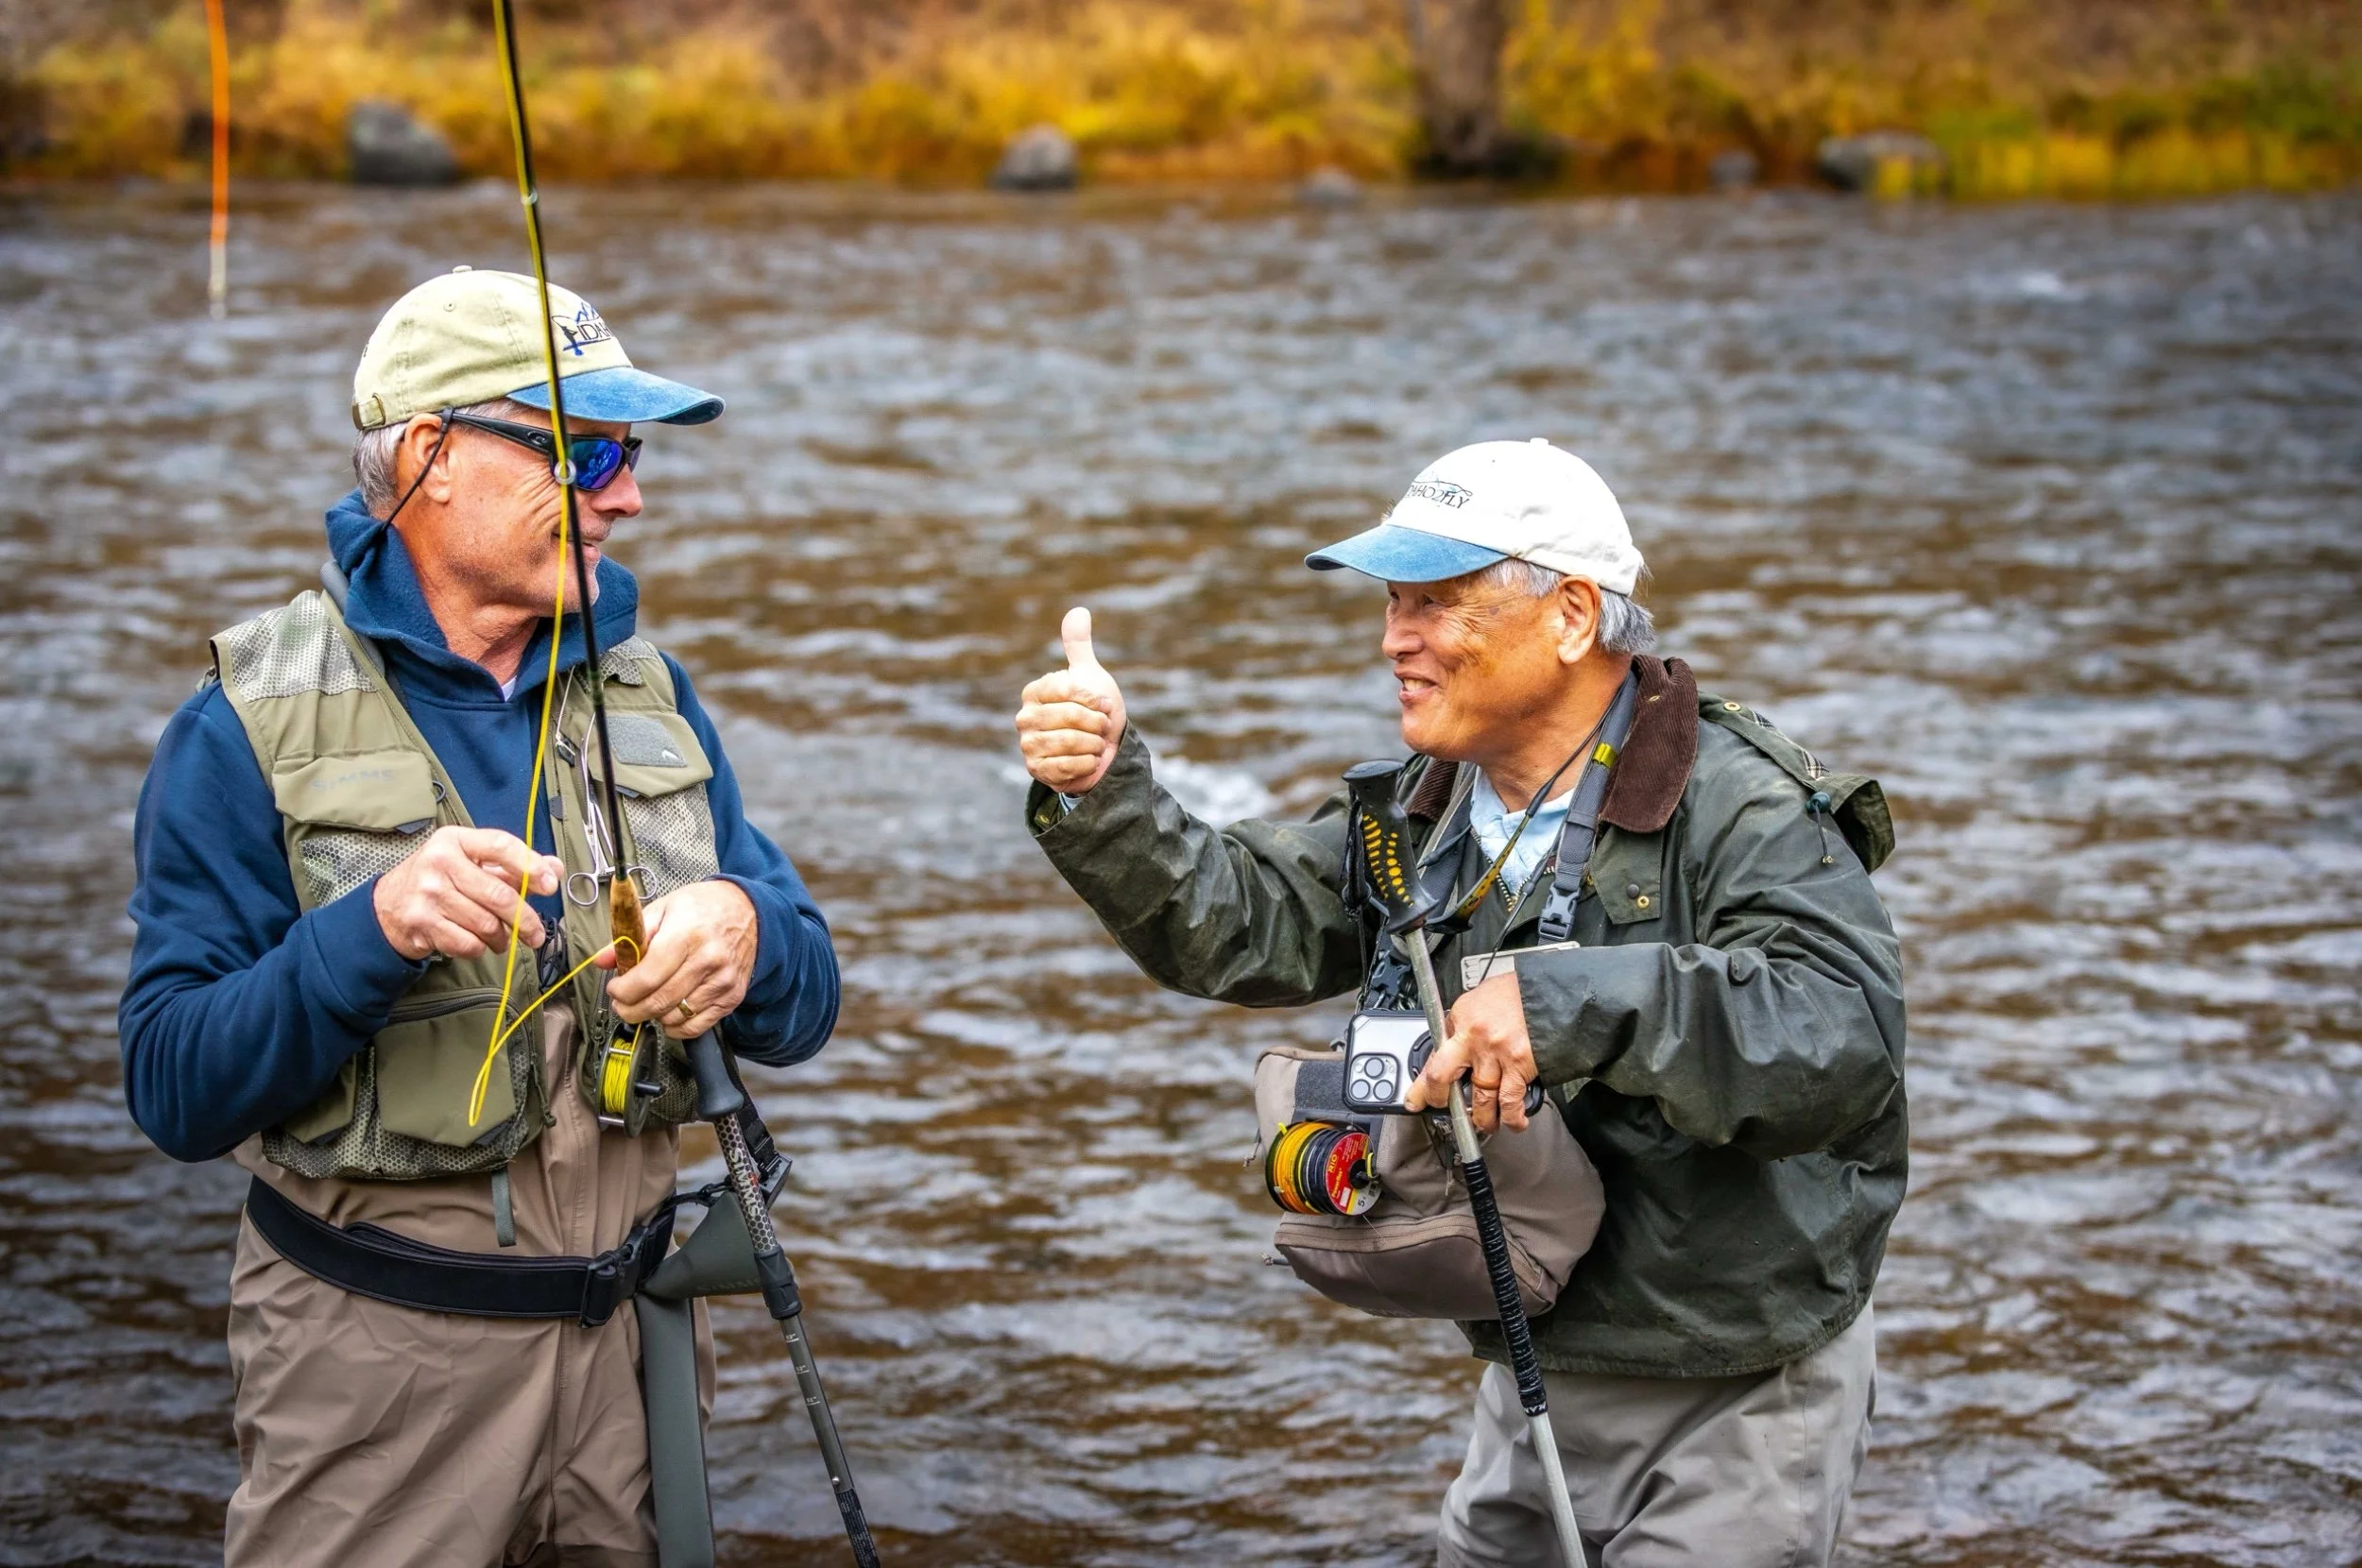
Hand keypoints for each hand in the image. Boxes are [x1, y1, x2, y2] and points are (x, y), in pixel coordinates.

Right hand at [373, 827, 562, 960]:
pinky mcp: (421, 922)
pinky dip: (481, 949)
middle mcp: (439, 862)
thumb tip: (555, 868)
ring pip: (486, 924)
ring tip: (503, 938)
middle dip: (525, 919)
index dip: (531, 865)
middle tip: (537, 934)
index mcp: (455, 840)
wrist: (387, 906)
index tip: (550, 884)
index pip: (501, 845)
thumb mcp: (471, 862)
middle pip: (499, 895)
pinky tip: (479, 943)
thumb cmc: (439, 880)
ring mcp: (428, 893)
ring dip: (502, 938)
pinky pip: (468, 943)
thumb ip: (513, 865)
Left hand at [598, 879, 759, 1037]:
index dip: (623, 991)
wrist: (750, 912)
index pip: (647, 978)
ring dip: (653, 1016)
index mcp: (687, 934)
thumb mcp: (663, 908)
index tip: (614, 989)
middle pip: (658, 1002)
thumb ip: (630, 936)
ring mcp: (722, 982)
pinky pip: (696, 1027)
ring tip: (648, 1001)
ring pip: (675, 1018)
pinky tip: (669, 1012)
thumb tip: (602, 960)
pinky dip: (675, 1026)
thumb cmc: (704, 908)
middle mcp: (708, 960)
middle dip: (630, 1009)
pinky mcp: (732, 997)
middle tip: (622, 1003)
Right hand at [1015, 606, 1127, 795]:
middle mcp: (1025, 717)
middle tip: (1102, 727)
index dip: (1093, 698)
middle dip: (1097, 724)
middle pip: (1071, 717)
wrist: (1101, 752)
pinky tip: (1089, 760)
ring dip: (1093, 744)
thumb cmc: (1094, 712)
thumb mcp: (1090, 676)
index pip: (1067, 689)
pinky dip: (1087, 764)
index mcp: (1035, 691)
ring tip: (1095, 743)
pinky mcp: (1036, 770)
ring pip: (1070, 743)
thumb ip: (1079, 646)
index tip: (1105, 704)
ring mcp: (1028, 745)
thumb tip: (1078, 610)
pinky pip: (1067, 766)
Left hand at [1405, 970, 1537, 1132]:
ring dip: (1482, 1118)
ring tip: (1485, 1123)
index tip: (1418, 1096)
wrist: (1555, 992)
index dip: (1423, 1080)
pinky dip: (1511, 1117)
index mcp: (1462, 1016)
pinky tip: (1513, 1122)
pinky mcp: (1518, 1065)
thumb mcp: (1483, 998)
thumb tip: (1456, 1044)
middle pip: (1441, 1076)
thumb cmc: (1521, 993)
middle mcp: (1473, 1036)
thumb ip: (1467, 1023)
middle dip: (1437, 1098)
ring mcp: (1495, 1052)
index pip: (1434, 1052)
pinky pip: (1509, 1101)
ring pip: (1479, 1098)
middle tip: (1442, 1108)